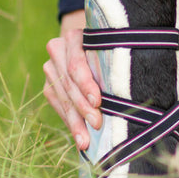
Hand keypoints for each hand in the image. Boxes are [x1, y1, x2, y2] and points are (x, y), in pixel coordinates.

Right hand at [43, 10, 102, 149]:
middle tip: (97, 125)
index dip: (86, 84)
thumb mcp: (111, 50)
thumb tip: (130, 95)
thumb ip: (112, 65)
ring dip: (75, 121)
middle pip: (69, 83)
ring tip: (85, 140)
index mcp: (74, 37)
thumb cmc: (108, 50)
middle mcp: (57, 50)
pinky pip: (58, 106)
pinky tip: (79, 137)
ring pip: (62, 97)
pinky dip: (70, 122)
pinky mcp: (49, 85)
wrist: (87, 45)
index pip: (76, 64)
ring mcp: (50, 68)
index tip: (98, 102)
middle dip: (83, 107)